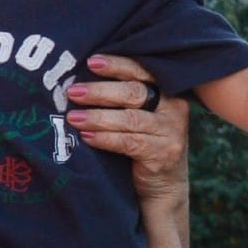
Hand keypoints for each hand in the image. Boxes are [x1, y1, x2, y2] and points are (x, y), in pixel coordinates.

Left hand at [65, 54, 188, 205]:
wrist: (164, 185)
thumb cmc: (144, 141)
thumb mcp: (140, 114)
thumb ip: (122, 96)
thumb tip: (81, 78)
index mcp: (167, 90)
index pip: (141, 70)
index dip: (116, 65)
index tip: (91, 62)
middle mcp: (174, 108)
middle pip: (133, 93)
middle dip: (100, 91)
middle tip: (73, 92)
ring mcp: (171, 132)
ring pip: (129, 119)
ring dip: (97, 117)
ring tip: (74, 117)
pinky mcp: (163, 154)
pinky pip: (129, 143)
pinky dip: (105, 138)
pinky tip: (87, 137)